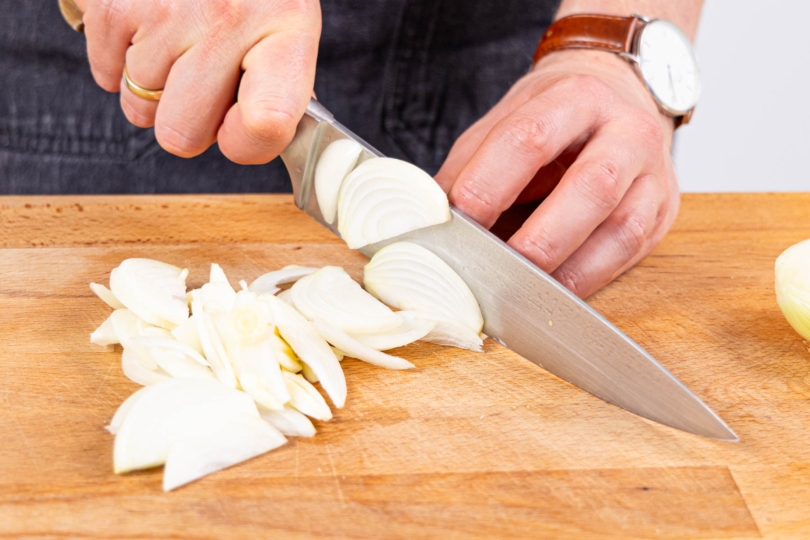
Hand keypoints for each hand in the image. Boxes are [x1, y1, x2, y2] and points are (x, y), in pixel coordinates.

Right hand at [77, 0, 320, 163]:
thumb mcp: (286, 30)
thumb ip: (281, 91)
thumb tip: (262, 139)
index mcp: (287, 30)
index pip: (266, 124)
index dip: (244, 145)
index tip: (237, 130)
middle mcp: (229, 17)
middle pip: (182, 135)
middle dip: (186, 120)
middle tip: (201, 82)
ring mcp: (169, 8)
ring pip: (139, 109)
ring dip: (153, 88)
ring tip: (177, 44)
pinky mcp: (116, 0)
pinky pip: (105, 75)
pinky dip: (119, 62)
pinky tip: (147, 30)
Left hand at [435, 49, 679, 297]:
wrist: (620, 95)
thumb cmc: (555, 116)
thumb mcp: (506, 121)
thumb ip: (468, 167)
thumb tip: (427, 218)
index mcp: (576, 96)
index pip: (530, 138)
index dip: (490, 183)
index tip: (458, 222)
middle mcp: (625, 130)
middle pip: (593, 186)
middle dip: (541, 238)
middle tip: (497, 270)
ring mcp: (653, 172)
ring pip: (622, 228)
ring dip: (569, 270)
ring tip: (524, 294)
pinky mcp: (663, 209)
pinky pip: (631, 254)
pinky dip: (590, 279)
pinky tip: (555, 292)